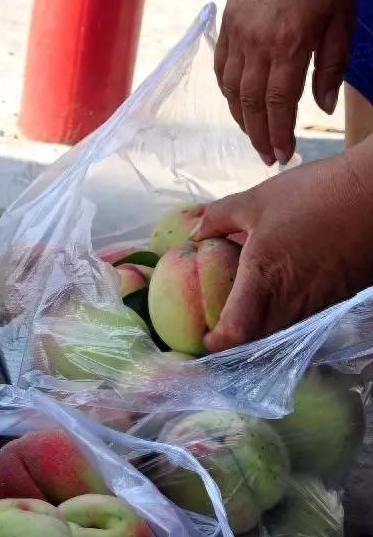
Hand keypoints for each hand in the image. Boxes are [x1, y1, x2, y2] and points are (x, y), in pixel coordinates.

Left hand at [192, 149, 372, 351]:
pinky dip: (290, 315)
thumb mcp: (257, 200)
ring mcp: (321, 303)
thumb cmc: (315, 193)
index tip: (205, 335)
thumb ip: (218, 218)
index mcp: (264, 281)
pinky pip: (308, 318)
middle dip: (237, 342)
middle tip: (222, 328)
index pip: (235, 334)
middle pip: (259, 342)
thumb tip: (195, 232)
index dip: (216, 343)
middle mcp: (293, 301)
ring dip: (264, 330)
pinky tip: (284, 295)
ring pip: (285, 332)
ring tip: (249, 313)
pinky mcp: (341, 297)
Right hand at [216, 0, 353, 164]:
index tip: (283, 155)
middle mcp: (256, 46)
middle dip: (259, 135)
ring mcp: (237, 37)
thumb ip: (330, 66)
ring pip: (231, 90)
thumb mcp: (342, 19)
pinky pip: (221, 69)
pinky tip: (237, 105)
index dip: (279, 133)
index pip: (278, 103)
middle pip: (250, 104)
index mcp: (288, 45)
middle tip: (267, 156)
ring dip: (241, 119)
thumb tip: (322, 108)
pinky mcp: (227, 28)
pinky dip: (227, 93)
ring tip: (253, 136)